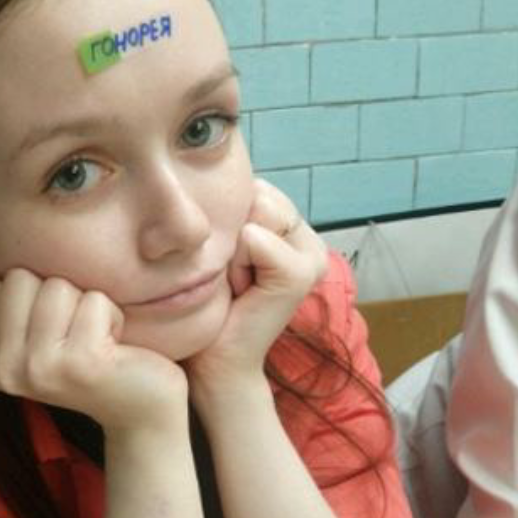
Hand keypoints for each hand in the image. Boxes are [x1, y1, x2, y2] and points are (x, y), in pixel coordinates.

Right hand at [0, 267, 187, 435]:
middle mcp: (6, 369)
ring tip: (96, 338)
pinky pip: (95, 300)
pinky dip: (114, 314)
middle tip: (77, 333)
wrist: (141, 409)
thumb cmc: (93, 358)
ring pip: (57, 285)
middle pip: (21, 277)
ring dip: (87, 304)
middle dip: (59, 293)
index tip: (52, 329)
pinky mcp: (80, 362)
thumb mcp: (40, 333)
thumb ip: (12, 303)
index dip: (32, 292)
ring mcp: (40, 368)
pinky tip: (116, 346)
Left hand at [185, 178, 329, 395]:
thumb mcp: (217, 246)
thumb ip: (228, 207)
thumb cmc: (208, 305)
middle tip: (230, 274)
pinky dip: (238, 263)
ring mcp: (311, 254)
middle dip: (232, 228)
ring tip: (235, 281)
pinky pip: (256, 238)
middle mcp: (307, 237)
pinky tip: (242, 291)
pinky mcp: (302, 273)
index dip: (227, 218)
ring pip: (257, 209)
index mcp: (289, 227)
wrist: (213, 361)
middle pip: (257, 192)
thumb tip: (206, 156)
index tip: (225, 262)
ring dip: (233, 246)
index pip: (252, 186)